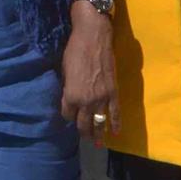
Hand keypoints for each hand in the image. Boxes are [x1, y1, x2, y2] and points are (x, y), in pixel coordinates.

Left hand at [60, 7, 118, 141]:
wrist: (93, 36)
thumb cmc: (75, 49)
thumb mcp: (65, 69)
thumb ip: (68, 87)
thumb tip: (69, 97)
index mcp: (71, 95)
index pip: (67, 114)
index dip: (68, 115)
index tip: (70, 114)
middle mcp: (86, 101)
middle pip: (83, 124)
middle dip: (83, 131)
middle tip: (85, 136)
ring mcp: (101, 98)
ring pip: (99, 122)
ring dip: (98, 135)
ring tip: (98, 143)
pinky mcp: (113, 93)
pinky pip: (115, 113)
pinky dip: (116, 124)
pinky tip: (115, 132)